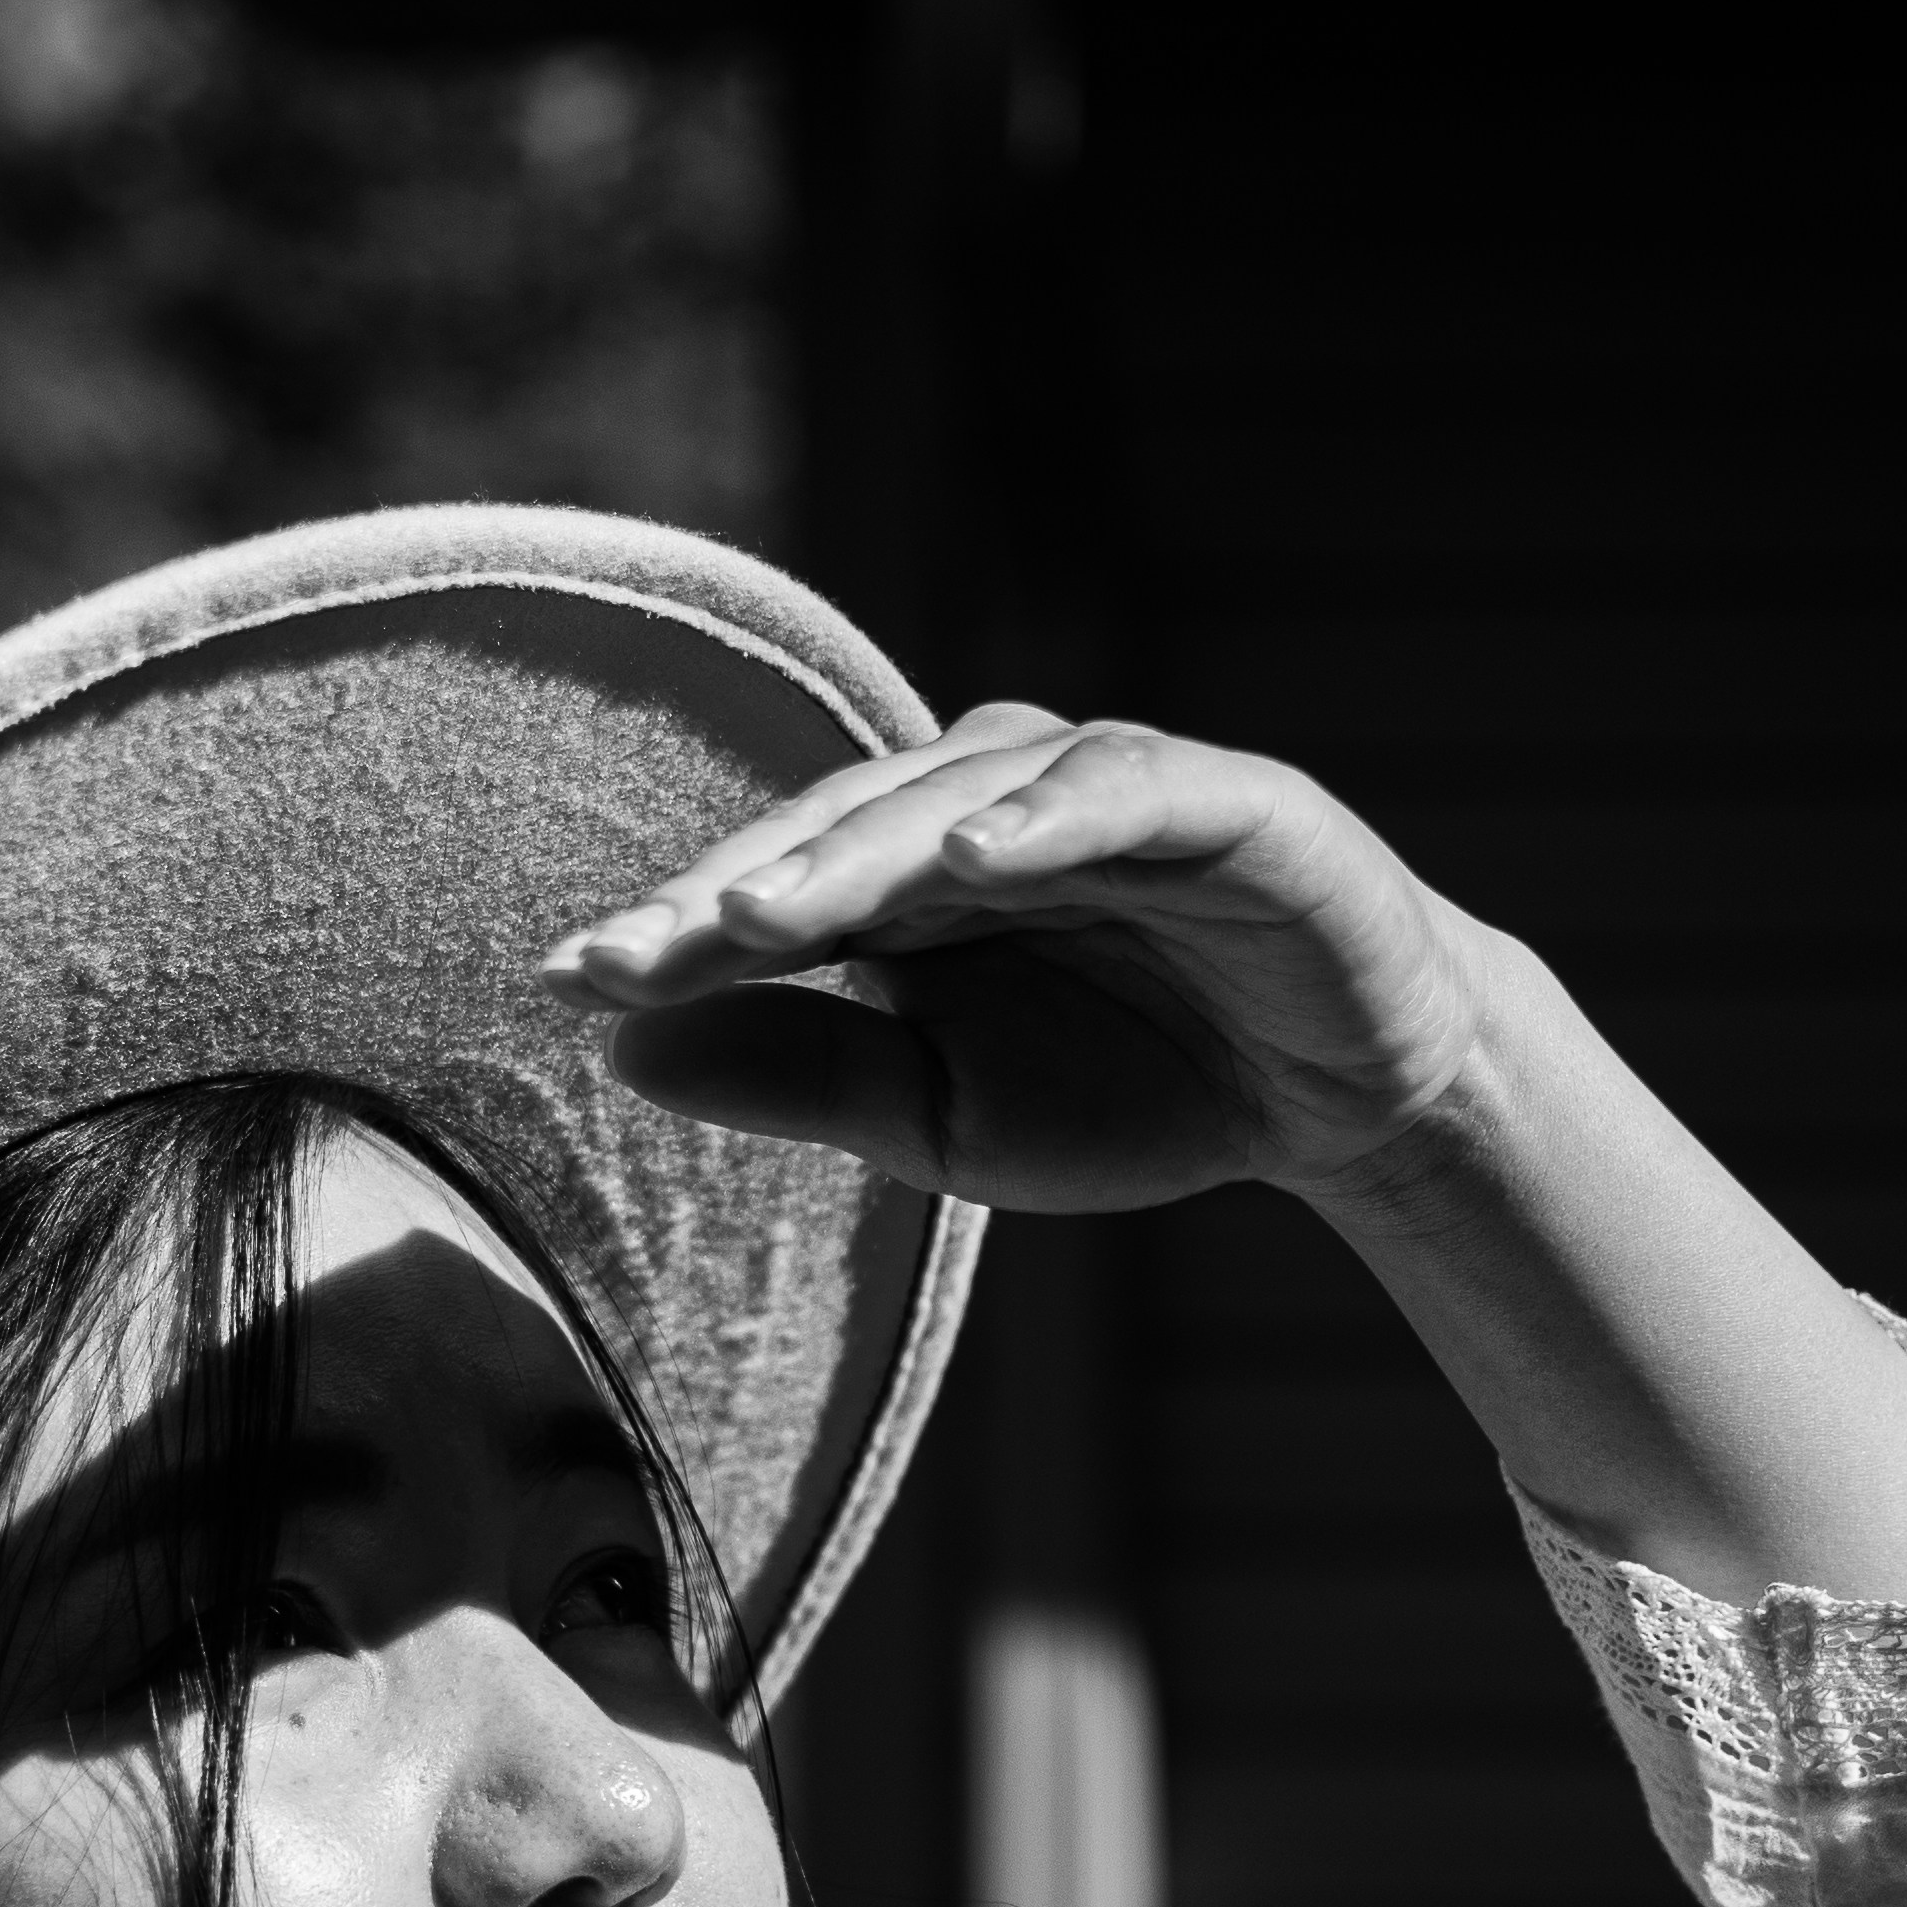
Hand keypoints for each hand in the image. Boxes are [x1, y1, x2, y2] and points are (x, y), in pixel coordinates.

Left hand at [534, 705, 1489, 1221]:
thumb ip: (804, 1076)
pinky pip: (1123, 791)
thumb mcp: (947, 1120)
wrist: (1343, 1096)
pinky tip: (971, 863)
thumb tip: (620, 1049)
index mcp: (913, 876)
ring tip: (761, 915)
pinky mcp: (1227, 797)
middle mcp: (992, 804)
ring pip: (957, 798)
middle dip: (733, 890)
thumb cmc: (1137, 1089)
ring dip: (857, 852)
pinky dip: (1046, 819)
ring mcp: (1106, 786)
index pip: (773, 890)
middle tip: (626, 952)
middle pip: (839, 830)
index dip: (671, 933)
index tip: (564, 981)